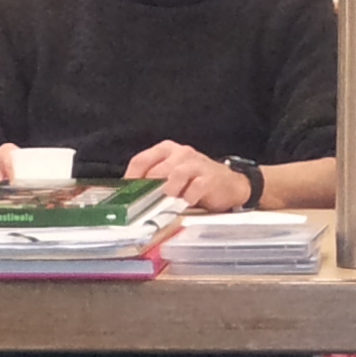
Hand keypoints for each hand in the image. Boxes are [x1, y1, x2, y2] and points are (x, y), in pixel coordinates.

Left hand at [126, 139, 252, 211]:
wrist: (228, 184)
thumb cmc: (195, 181)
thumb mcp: (171, 176)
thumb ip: (153, 181)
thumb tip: (131, 196)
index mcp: (166, 150)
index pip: (141, 161)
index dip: (131, 179)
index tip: (126, 196)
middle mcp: (180, 153)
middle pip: (156, 169)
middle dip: (149, 189)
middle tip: (145, 205)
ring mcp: (196, 164)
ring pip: (175, 175)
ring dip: (168, 192)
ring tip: (166, 204)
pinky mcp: (209, 178)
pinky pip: (195, 188)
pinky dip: (188, 198)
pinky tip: (186, 204)